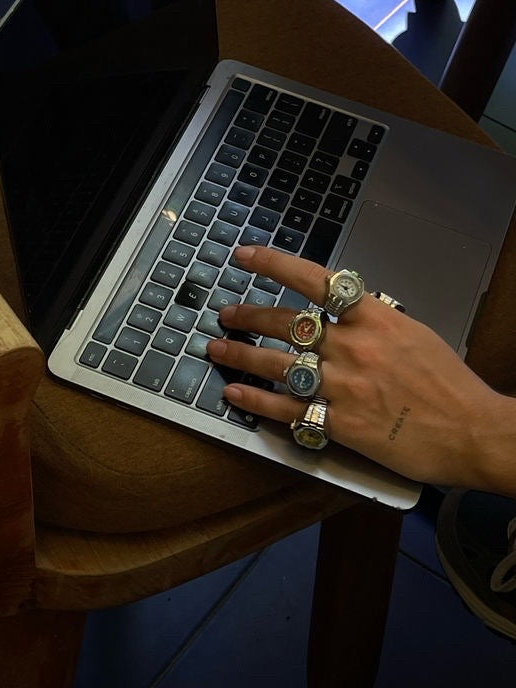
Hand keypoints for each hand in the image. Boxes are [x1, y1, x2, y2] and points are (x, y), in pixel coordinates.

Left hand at [206, 246, 515, 494]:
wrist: (473, 432)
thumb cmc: (449, 383)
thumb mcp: (413, 333)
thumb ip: (371, 321)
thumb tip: (341, 311)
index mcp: (373, 318)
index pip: (314, 279)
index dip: (274, 264)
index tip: (245, 255)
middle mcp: (352, 347)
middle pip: (285, 322)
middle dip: (248, 316)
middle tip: (226, 314)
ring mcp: (343, 386)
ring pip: (277, 364)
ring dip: (240, 355)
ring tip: (216, 348)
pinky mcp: (340, 424)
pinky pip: (286, 409)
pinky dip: (255, 401)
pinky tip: (234, 394)